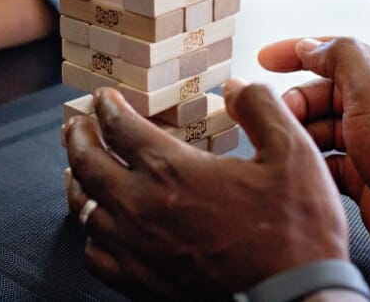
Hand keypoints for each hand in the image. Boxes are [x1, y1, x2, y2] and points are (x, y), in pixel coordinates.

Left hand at [63, 81, 349, 299]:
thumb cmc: (295, 233)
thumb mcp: (293, 154)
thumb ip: (261, 108)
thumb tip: (237, 87)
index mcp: (172, 169)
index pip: (118, 126)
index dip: (106, 106)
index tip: (103, 98)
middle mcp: (141, 206)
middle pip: (86, 162)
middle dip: (77, 136)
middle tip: (74, 124)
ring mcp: (136, 248)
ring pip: (83, 208)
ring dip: (77, 180)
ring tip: (76, 168)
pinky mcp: (140, 283)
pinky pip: (95, 255)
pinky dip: (92, 234)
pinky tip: (101, 227)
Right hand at [260, 37, 369, 262]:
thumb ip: (341, 58)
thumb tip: (310, 45)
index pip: (334, 54)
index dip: (297, 53)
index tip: (266, 59)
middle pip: (320, 94)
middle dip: (294, 101)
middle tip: (276, 114)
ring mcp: (368, 144)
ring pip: (317, 129)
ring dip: (299, 133)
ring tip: (286, 142)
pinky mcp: (361, 177)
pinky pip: (323, 163)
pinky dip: (308, 162)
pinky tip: (300, 165)